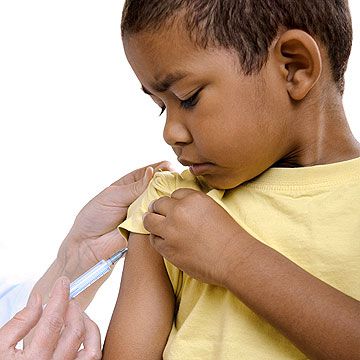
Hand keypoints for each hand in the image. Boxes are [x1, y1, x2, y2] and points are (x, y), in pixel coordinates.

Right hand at [0, 277, 100, 359]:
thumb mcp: (0, 347)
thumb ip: (19, 323)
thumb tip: (38, 299)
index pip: (53, 321)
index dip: (60, 297)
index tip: (63, 282)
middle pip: (75, 331)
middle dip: (73, 308)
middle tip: (68, 298)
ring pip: (90, 347)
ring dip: (86, 324)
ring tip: (75, 313)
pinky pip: (92, 356)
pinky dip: (92, 339)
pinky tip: (81, 329)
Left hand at [29, 161, 172, 311]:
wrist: (89, 245)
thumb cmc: (95, 217)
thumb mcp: (113, 196)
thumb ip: (134, 187)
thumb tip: (152, 172)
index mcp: (128, 185)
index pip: (147, 173)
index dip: (159, 169)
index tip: (169, 167)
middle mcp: (138, 197)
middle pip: (157, 186)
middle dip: (167, 182)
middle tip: (175, 180)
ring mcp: (144, 212)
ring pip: (160, 202)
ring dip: (167, 198)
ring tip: (172, 193)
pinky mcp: (148, 226)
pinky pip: (159, 219)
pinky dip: (164, 214)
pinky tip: (169, 209)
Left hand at [143, 188, 244, 286]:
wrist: (233, 258)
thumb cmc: (228, 235)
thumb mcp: (212, 208)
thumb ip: (194, 205)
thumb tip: (179, 206)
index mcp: (193, 199)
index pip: (174, 194)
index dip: (174, 202)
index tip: (175, 208)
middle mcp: (179, 211)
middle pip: (158, 204)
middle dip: (159, 209)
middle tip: (159, 214)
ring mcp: (171, 230)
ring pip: (149, 220)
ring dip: (152, 221)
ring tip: (156, 225)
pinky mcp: (167, 248)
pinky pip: (153, 239)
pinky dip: (157, 239)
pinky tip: (164, 240)